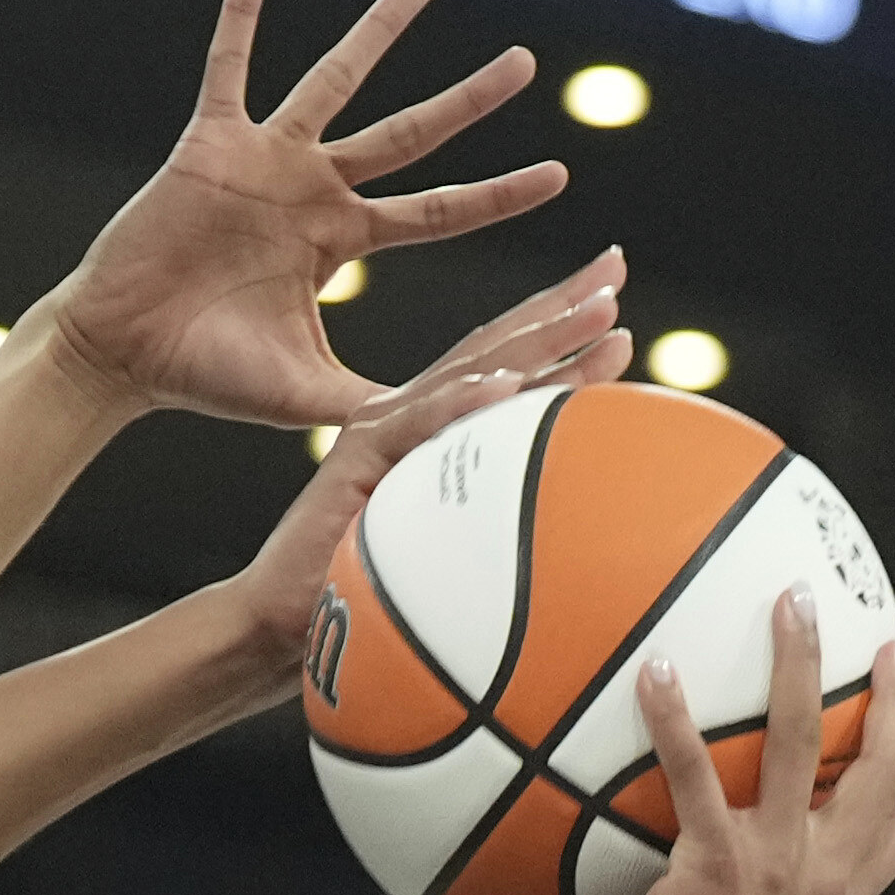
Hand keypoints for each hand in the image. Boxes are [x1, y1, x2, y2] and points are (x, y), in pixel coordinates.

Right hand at [40, 0, 573, 429]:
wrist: (121, 354)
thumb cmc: (208, 377)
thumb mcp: (313, 396)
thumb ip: (385, 406)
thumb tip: (458, 425)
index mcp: (339, 241)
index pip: (439, 212)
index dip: (497, 195)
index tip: (559, 175)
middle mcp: (312, 191)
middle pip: (409, 135)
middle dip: (469, 101)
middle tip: (525, 62)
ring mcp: (264, 163)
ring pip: (335, 79)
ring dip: (378, 30)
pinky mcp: (210, 145)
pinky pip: (228, 65)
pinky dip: (241, 14)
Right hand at [197, 258, 636, 701]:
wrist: (278, 623)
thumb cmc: (359, 591)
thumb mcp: (448, 544)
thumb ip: (490, 515)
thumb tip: (566, 521)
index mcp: (433, 427)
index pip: (503, 362)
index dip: (556, 324)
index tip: (614, 295)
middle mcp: (409, 415)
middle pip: (494, 348)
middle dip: (559, 307)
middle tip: (615, 272)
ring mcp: (382, 432)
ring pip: (470, 373)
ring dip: (538, 339)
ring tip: (597, 312)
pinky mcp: (356, 461)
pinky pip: (417, 429)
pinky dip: (462, 404)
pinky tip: (508, 384)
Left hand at [580, 592, 894, 894]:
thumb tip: (725, 893)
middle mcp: (823, 881)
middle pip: (881, 770)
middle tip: (894, 641)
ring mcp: (776, 869)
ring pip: (804, 742)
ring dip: (802, 663)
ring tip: (795, 602)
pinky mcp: (716, 867)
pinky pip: (696, 774)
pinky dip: (676, 719)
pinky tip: (658, 670)